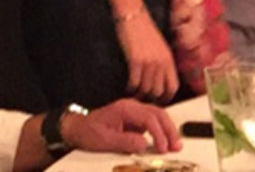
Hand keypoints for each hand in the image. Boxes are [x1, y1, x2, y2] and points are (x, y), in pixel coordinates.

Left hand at [62, 98, 181, 154]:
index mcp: (126, 109)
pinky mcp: (135, 118)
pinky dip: (161, 130)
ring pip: (158, 115)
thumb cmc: (88, 132)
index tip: (163, 149)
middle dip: (170, 130)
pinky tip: (164, 141)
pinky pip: (153, 121)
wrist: (76, 126)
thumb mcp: (103, 141)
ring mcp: (135, 110)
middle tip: (177, 146)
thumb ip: (124, 142)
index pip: (150, 119)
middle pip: (159, 114)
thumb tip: (144, 145)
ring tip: (175, 144)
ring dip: (168, 129)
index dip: (159, 134)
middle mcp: (134, 106)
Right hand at [115, 10, 178, 101]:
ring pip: (146, 90)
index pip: (173, 86)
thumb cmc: (145, 33)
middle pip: (158, 92)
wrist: (134, 17)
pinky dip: (130, 89)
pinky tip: (127, 88)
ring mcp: (149, 62)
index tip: (157, 103)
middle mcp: (162, 62)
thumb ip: (162, 63)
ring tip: (133, 95)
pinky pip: (134, 84)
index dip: (166, 98)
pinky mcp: (136, 61)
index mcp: (169, 59)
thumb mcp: (159, 48)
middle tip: (142, 101)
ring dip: (139, 95)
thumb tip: (160, 81)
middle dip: (150, 99)